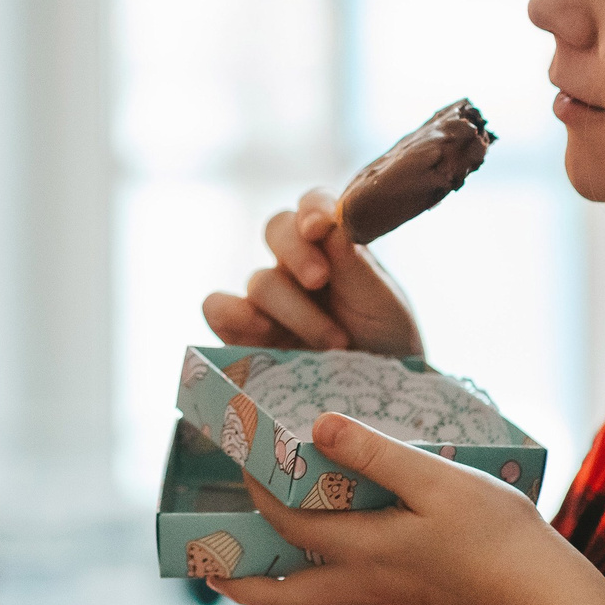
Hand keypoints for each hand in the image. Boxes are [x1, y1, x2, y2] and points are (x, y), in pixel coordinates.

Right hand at [201, 186, 423, 356]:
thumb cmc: (387, 343)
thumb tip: (332, 222)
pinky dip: (232, 315)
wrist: (378, 399)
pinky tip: (263, 334)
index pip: (314, 205)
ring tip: (332, 343)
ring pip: (259, 280)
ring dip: (294, 310)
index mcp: (334, 245)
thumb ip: (357, 266)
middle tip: (320, 281)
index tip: (321, 227)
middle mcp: (296, 264)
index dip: (312, 207)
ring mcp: (267, 299)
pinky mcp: (242, 332)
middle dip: (297, 252)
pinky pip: (217, 307)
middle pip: (277, 229)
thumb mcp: (385, 304)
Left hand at [211, 413, 582, 604]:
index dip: (258, 495)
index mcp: (365, 553)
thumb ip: (375, 453)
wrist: (549, 604)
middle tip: (211, 569)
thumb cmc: (499, 536)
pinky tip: (341, 565)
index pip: (288, 526)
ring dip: (280, 591)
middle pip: (283, 601)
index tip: (240, 463)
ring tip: (264, 565)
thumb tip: (317, 426)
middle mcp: (366, 590)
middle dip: (241, 587)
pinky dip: (325, 589)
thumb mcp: (437, 479)